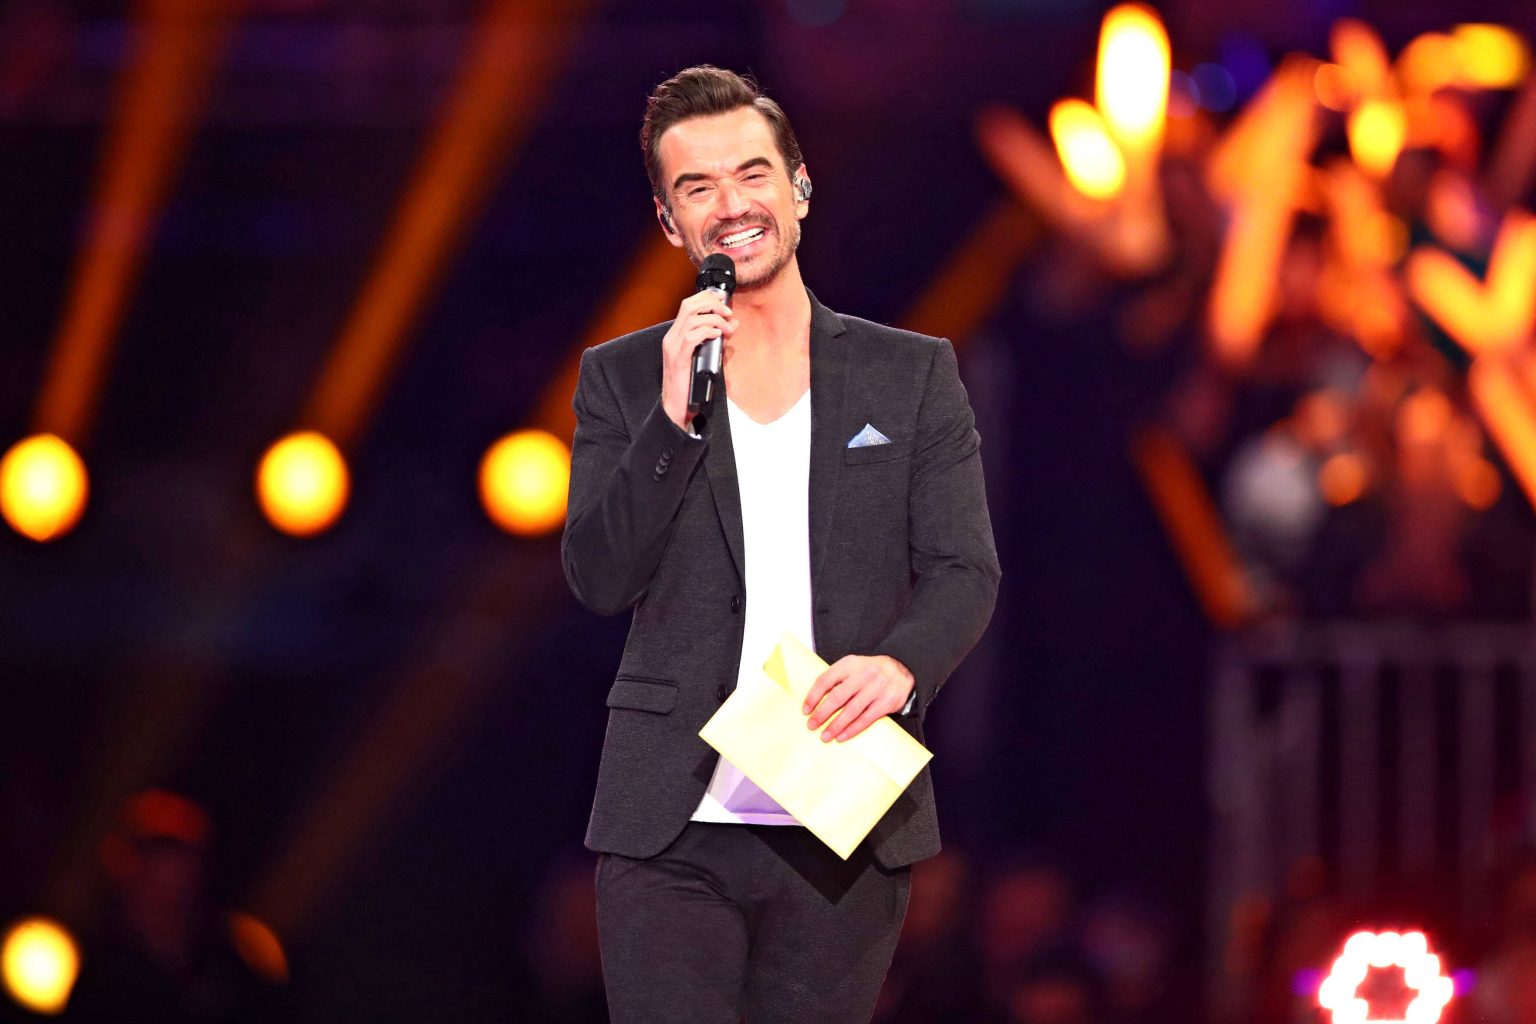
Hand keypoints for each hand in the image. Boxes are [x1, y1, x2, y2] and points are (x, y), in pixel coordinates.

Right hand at [661, 291, 736, 429]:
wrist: (676, 407)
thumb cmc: (691, 384)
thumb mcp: (707, 357)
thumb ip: (719, 340)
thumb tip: (733, 324)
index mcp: (676, 336)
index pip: (688, 305)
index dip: (706, 298)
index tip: (723, 300)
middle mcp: (672, 338)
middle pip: (689, 306)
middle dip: (711, 303)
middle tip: (727, 312)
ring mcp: (673, 347)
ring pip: (691, 318)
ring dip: (714, 319)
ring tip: (726, 328)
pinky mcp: (678, 358)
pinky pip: (692, 337)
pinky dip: (707, 332)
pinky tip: (717, 336)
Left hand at [803, 655, 914, 742]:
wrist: (901, 669)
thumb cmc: (870, 671)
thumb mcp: (853, 666)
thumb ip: (836, 678)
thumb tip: (814, 701)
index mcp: (850, 664)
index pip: (826, 680)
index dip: (813, 696)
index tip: (805, 710)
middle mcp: (863, 674)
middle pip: (837, 696)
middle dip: (822, 713)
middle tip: (812, 725)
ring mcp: (876, 688)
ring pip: (851, 710)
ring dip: (836, 725)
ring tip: (825, 736)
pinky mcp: (887, 702)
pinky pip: (866, 719)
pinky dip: (852, 729)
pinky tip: (842, 736)